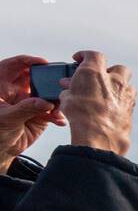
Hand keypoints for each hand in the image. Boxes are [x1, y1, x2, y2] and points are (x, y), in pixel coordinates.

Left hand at [0, 54, 66, 172]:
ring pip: (47, 94)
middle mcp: (18, 89)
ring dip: (55, 100)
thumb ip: (26, 108)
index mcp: (3, 84)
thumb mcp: (6, 117)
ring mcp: (30, 101)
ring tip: (57, 109)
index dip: (29, 60)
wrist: (2, 149)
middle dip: (48, 80)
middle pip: (36, 77)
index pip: (15, 65)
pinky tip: (58, 120)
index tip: (43, 63)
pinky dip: (58, 115)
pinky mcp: (41, 113)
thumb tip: (46, 102)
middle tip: (58, 84)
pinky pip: (53, 111)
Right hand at [60, 50, 134, 156]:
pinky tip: (111, 108)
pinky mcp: (132, 108)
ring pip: (126, 84)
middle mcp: (114, 80)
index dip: (85, 56)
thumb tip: (68, 87)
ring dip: (117, 87)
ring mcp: (126, 94)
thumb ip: (70, 89)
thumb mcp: (67, 99)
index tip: (78, 59)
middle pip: (118, 68)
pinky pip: (128, 100)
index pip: (93, 55)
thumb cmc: (81, 116)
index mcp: (94, 72)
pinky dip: (120, 101)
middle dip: (109, 71)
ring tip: (105, 95)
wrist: (100, 136)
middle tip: (98, 79)